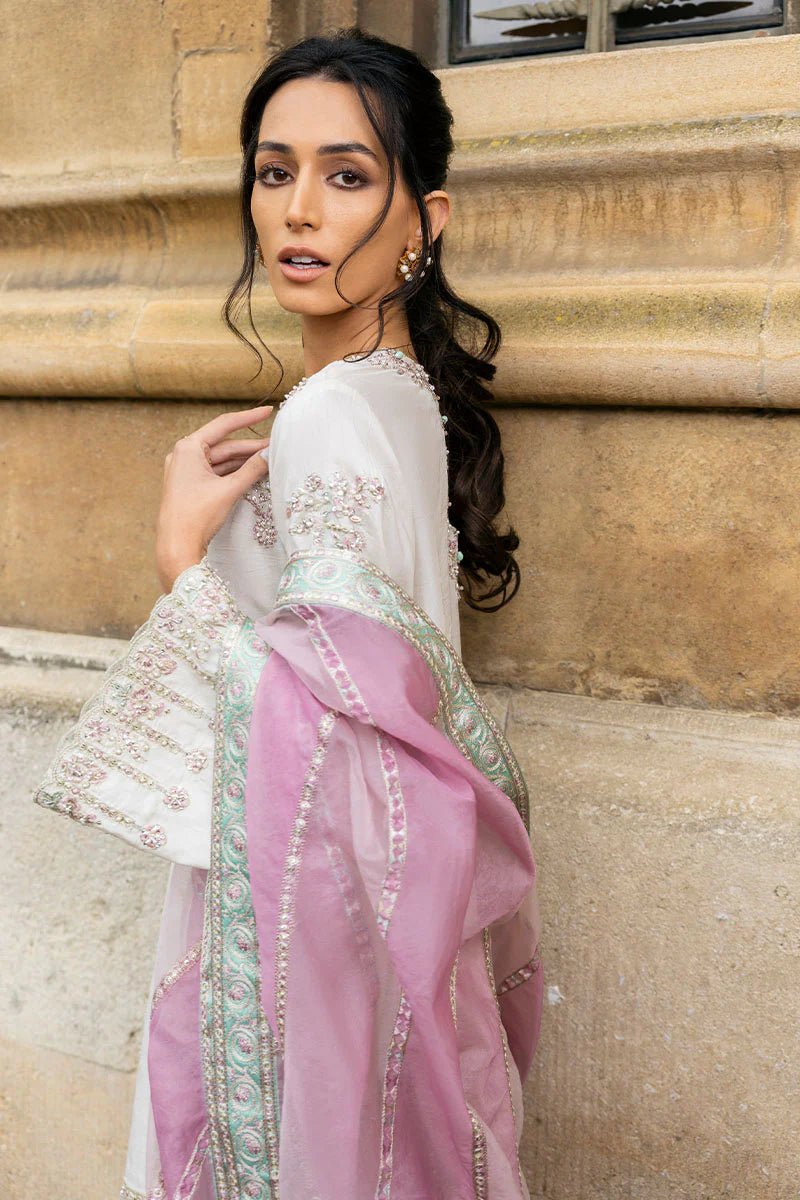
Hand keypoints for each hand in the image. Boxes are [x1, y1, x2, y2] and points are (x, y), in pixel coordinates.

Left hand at [155, 404, 273, 590]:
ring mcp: (185, 471)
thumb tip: (271, 454)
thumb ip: (252, 469)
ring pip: (221, 461)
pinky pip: (216, 473)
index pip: (224, 426)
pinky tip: (253, 473)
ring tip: (269, 460)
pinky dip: (234, 473)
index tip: (268, 412)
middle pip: (224, 446)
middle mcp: (184, 455)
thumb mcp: (229, 490)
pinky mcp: (190, 486)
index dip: (248, 417)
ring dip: (244, 461)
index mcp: (188, 448)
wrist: (177, 546)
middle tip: (276, 446)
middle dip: (250, 447)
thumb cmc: (196, 515)